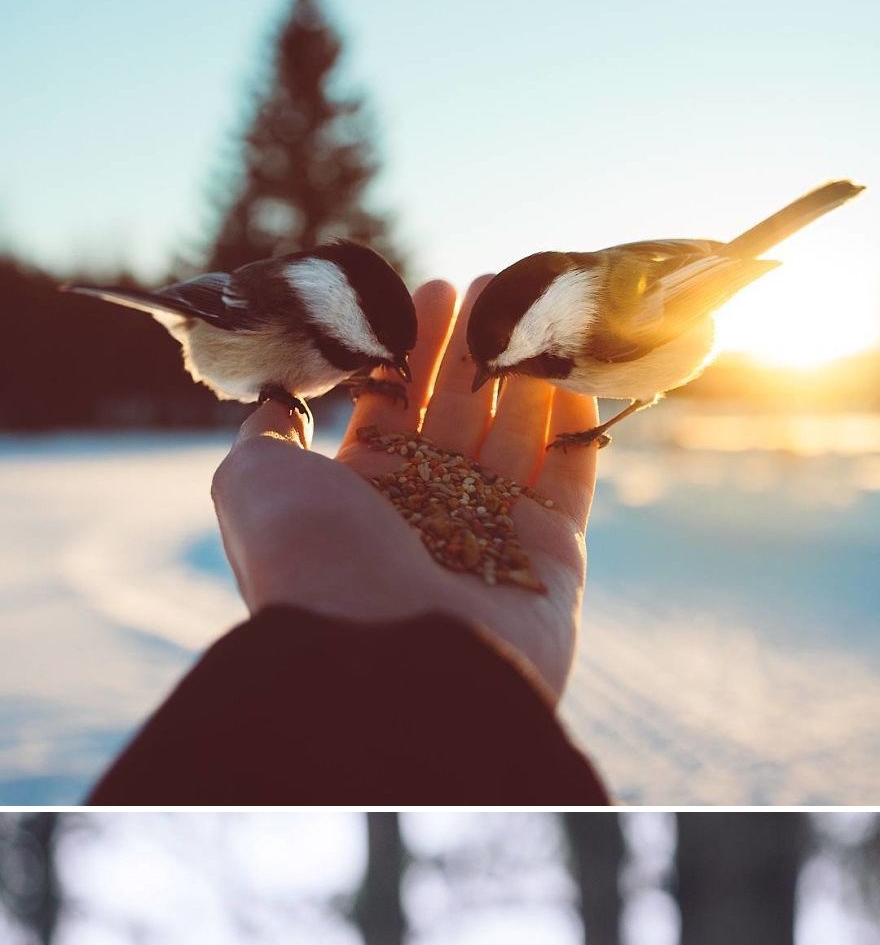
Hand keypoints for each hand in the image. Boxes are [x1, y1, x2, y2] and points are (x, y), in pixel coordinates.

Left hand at [212, 300, 597, 716]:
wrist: (384, 657)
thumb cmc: (313, 559)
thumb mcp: (253, 480)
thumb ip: (267, 432)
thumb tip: (278, 398)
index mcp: (355, 501)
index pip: (390, 408)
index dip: (408, 349)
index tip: (426, 291)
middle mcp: (424, 519)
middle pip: (455, 415)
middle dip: (469, 349)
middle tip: (486, 287)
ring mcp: (491, 540)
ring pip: (515, 438)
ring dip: (525, 372)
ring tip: (530, 310)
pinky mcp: (553, 564)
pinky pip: (568, 479)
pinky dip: (574, 424)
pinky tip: (572, 367)